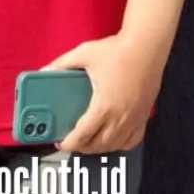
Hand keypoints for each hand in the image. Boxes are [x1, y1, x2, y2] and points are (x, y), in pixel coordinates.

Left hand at [40, 33, 162, 153]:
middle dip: (81, 147)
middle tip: (71, 141)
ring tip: (87, 141)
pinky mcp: (143, 115)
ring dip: (99, 147)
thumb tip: (45, 70)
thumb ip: (62, 64)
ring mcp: (134, 118)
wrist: (147, 46)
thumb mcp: (84, 54)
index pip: (83, 135)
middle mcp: (120, 117)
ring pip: (115, 145)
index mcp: (104, 106)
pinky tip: (112, 139)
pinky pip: (132, 140)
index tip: (60, 143)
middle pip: (98, 145)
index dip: (69, 143)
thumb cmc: (119, 50)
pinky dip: (120, 144)